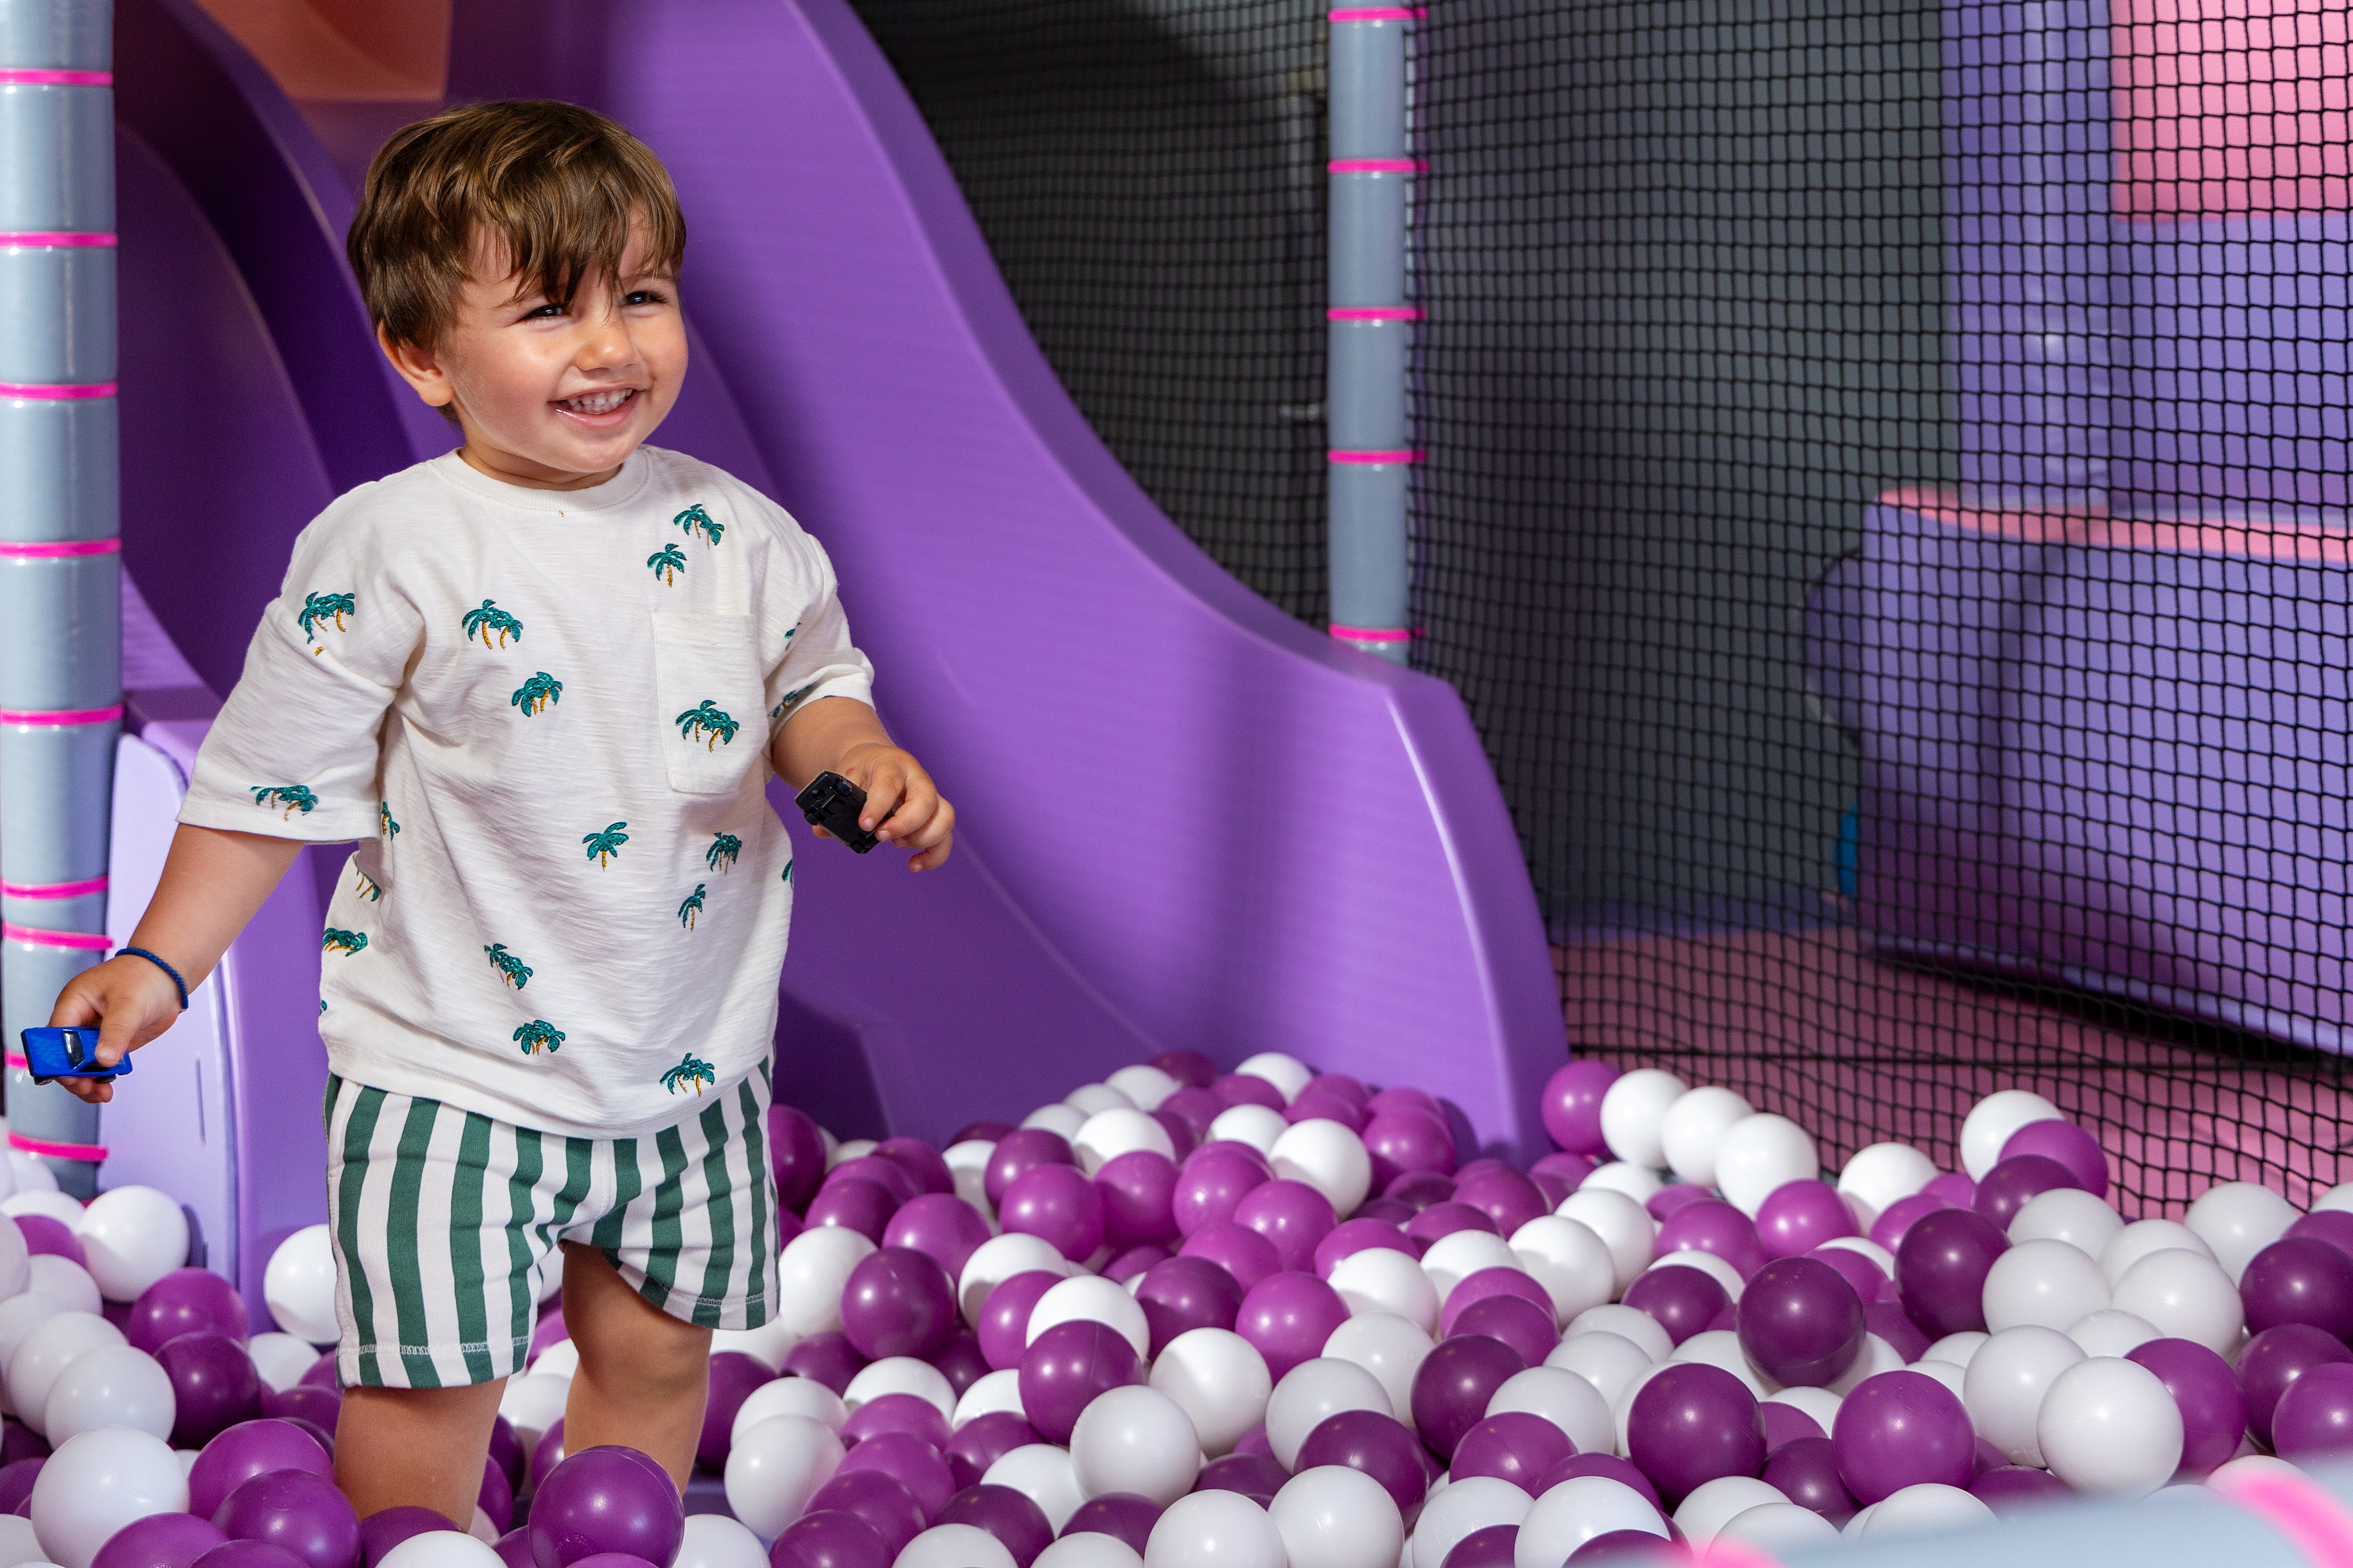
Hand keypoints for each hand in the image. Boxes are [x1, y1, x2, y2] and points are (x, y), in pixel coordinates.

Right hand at [44, 955, 184, 1103]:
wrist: (168, 979)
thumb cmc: (144, 978)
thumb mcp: (129, 1003)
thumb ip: (115, 1031)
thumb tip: (103, 1059)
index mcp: (73, 1003)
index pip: (54, 1035)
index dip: (57, 1057)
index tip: (69, 1075)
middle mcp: (79, 1020)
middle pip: (63, 1054)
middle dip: (72, 1074)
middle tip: (85, 1088)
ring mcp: (94, 1034)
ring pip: (80, 1064)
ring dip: (86, 1081)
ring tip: (100, 1095)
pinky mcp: (110, 1043)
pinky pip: (99, 1065)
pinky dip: (101, 1078)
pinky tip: (106, 1089)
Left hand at [831, 741, 955, 870]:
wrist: (877, 759)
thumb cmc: (863, 770)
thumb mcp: (845, 778)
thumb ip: (836, 804)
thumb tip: (821, 831)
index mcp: (891, 764)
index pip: (889, 784)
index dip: (878, 806)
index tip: (865, 825)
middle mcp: (917, 778)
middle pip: (925, 801)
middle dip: (904, 824)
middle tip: (881, 835)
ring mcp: (930, 796)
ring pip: (944, 818)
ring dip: (922, 838)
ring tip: (897, 844)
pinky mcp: (936, 814)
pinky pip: (945, 836)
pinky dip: (934, 855)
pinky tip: (914, 865)